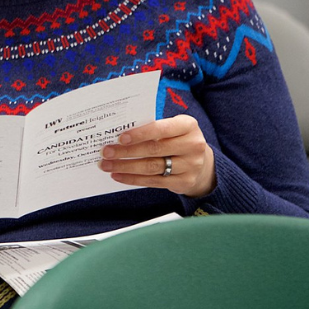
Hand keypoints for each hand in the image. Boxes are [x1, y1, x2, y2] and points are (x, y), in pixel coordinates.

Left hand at [99, 115, 215, 197]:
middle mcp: (193, 145)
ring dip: (125, 166)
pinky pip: (153, 181)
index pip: (162, 129)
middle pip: (154, 149)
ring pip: (152, 167)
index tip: (120, 137)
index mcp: (188, 126)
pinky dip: (133, 179)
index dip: (140, 134)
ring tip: (106, 165)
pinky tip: (118, 175)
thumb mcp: (172, 127)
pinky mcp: (184, 182)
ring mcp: (190, 166)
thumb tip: (118, 134)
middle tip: (106, 152)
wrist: (202, 163)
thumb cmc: (177, 139)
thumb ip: (152, 128)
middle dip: (126, 151)